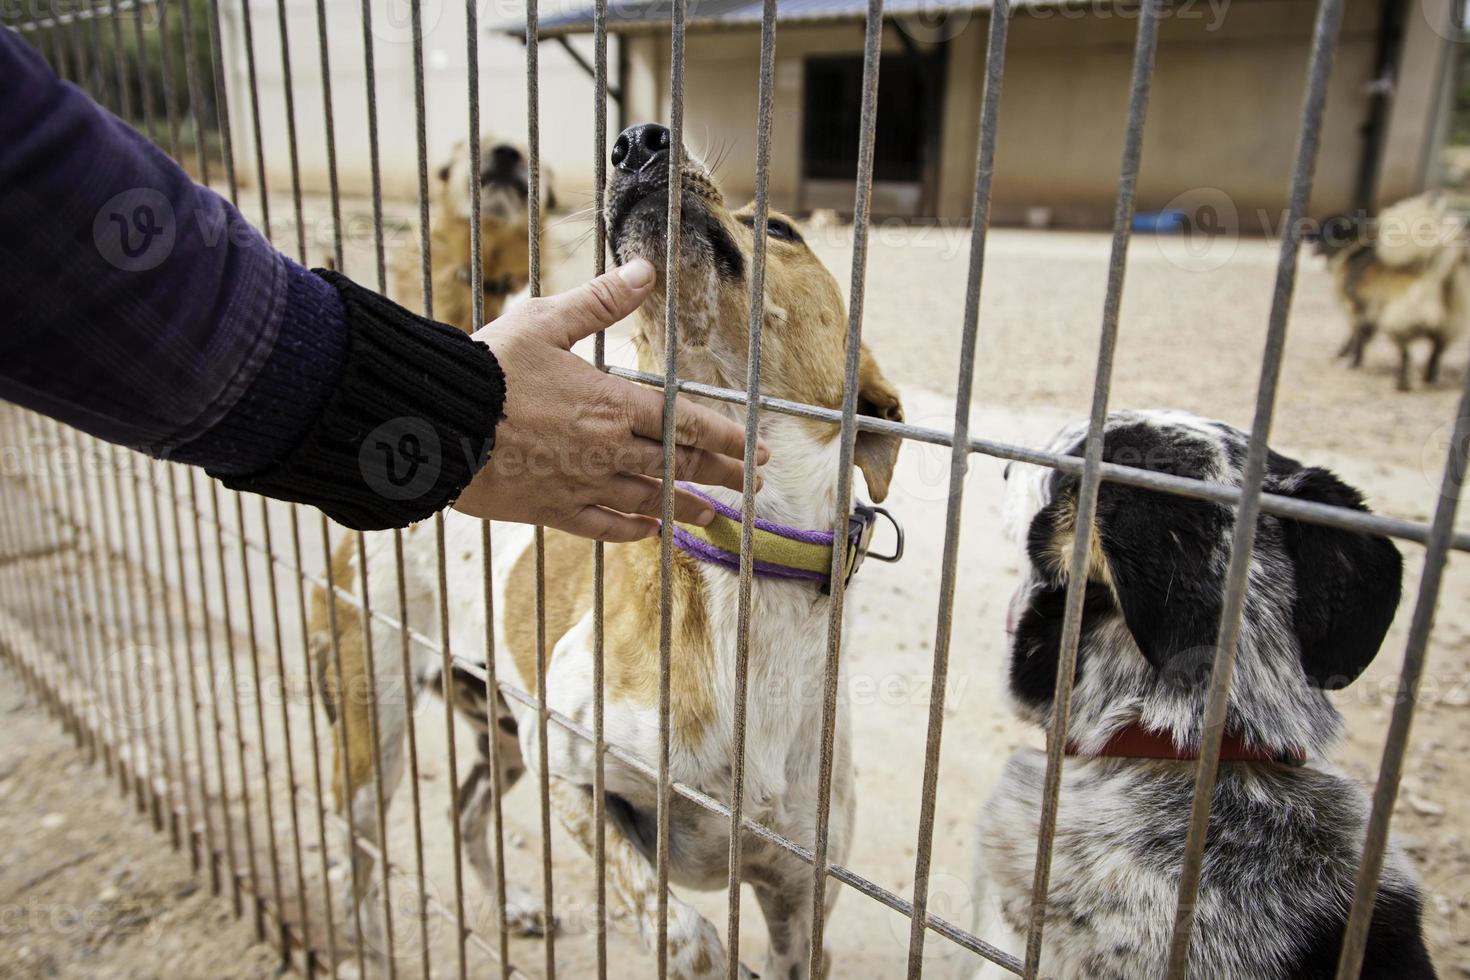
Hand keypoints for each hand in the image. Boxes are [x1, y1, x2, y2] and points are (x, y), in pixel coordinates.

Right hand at [454, 258, 766, 540]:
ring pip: (647, 500)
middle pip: (677, 465)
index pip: (686, 424)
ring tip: (711, 515)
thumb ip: (600, 302)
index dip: (727, 438)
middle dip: (719, 474)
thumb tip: (644, 270)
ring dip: (684, 506)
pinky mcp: (550, 510)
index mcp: (611, 403)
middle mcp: (606, 449)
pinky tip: (649, 531)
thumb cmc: (487, 368)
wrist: (434, 422)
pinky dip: (631, 530)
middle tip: (750, 483)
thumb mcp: (545, 321)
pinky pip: (602, 526)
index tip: (755, 449)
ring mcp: (580, 484)